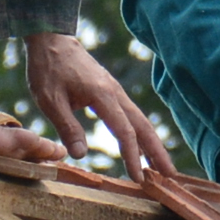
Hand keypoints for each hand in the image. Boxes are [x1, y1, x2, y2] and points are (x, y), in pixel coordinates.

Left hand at [23, 32, 173, 176]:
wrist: (51, 40)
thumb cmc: (48, 69)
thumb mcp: (50, 100)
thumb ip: (67, 127)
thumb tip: (80, 155)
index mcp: (102, 95)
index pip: (124, 131)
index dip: (133, 156)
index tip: (138, 179)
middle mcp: (115, 93)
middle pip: (143, 126)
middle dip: (158, 152)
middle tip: (171, 176)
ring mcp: (116, 91)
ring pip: (140, 120)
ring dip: (153, 144)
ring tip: (163, 167)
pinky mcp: (112, 92)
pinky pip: (131, 115)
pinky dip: (141, 134)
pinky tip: (143, 148)